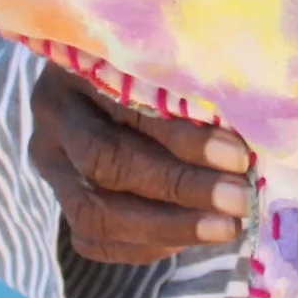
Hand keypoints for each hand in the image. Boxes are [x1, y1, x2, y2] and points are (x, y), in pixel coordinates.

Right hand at [27, 64, 253, 263]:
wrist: (96, 66)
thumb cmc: (152, 54)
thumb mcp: (165, 53)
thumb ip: (192, 85)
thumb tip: (248, 137)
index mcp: (77, 66)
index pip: (127, 113)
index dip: (185, 141)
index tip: (239, 157)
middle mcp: (54, 117)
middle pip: (106, 168)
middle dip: (180, 190)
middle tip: (238, 201)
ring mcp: (50, 160)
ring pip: (92, 213)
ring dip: (166, 228)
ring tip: (223, 227)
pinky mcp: (58, 197)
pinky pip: (91, 238)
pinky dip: (144, 245)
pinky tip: (189, 239)